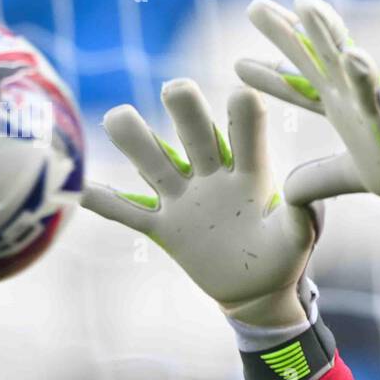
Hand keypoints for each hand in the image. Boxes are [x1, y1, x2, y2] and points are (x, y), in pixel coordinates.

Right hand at [82, 80, 315, 329]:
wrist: (257, 290)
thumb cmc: (284, 256)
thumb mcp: (296, 237)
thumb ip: (299, 216)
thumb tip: (300, 193)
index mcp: (251, 173)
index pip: (246, 135)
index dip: (244, 116)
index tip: (243, 94)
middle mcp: (213, 176)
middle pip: (195, 134)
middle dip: (186, 112)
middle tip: (176, 90)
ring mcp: (185, 199)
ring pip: (154, 162)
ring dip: (137, 141)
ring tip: (119, 118)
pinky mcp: (165, 228)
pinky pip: (129, 213)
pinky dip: (105, 203)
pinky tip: (78, 188)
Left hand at [235, 0, 379, 214]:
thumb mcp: (347, 178)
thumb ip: (319, 179)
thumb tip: (288, 192)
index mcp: (341, 109)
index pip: (298, 88)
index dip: (270, 76)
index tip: (238, 65)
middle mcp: (352, 97)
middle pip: (312, 59)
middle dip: (284, 34)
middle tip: (254, 7)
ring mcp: (371, 102)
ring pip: (344, 59)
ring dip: (325, 31)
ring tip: (304, 2)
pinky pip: (376, 94)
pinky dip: (364, 74)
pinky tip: (354, 55)